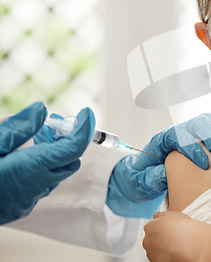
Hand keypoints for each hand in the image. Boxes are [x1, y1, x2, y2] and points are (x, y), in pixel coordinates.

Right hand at [0, 102, 94, 224]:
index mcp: (32, 169)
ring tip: (37, 135)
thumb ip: (17, 128)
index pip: (73, 148)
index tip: (87, 112)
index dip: (84, 128)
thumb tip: (41, 109)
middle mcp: (37, 186)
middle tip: (55, 123)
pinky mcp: (22, 207)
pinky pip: (43, 184)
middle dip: (68, 139)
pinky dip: (43, 167)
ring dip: (54, 152)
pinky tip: (24, 157)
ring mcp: (30, 199)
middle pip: (70, 160)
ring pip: (57, 173)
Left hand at [106, 101, 210, 218]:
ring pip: (208, 120)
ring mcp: (189, 130)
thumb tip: (163, 173)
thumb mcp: (141, 182)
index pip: (178, 135)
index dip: (193, 147)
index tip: (204, 164)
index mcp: (162, 140)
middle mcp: (178, 130)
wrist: (141, 174)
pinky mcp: (199, 133)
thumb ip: (150, 178)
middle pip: (198, 124)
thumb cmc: (142, 178)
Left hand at [143, 211, 208, 261]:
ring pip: (153, 250)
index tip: (168, 230)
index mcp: (149, 227)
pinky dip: (164, 256)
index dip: (160, 229)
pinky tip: (173, 252)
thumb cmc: (182, 227)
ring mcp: (151, 253)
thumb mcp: (172, 215)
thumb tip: (155, 216)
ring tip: (173, 246)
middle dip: (158, 239)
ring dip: (160, 249)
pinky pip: (158, 259)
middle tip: (171, 238)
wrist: (190, 244)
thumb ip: (161, 215)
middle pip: (150, 240)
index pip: (150, 228)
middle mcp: (147, 241)